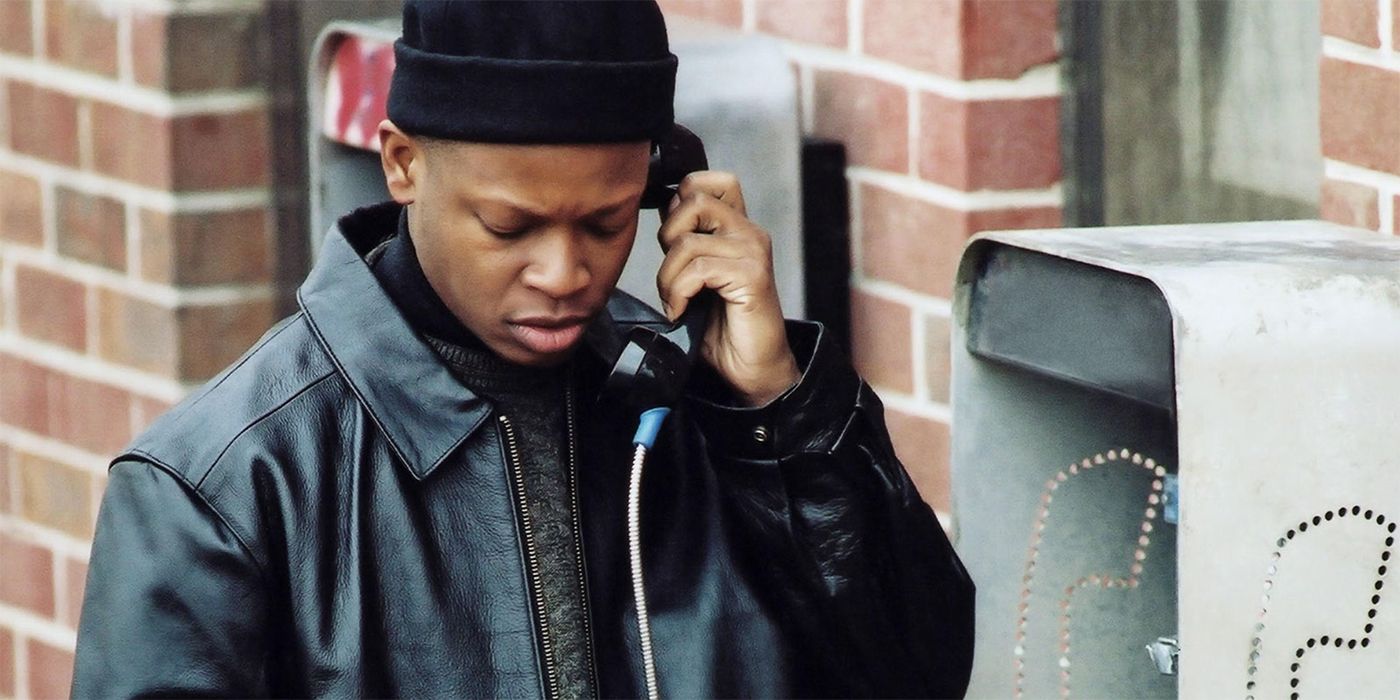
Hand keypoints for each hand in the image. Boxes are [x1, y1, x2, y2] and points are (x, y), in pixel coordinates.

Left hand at [656, 171, 800, 405]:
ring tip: (675, 301)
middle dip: (668, 235)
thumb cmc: (724, 329)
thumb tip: (661, 217)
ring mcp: (753, 252)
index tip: (671, 240)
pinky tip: (683, 310)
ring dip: (668, 277)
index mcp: (736, 229)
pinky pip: (697, 269)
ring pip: (687, 240)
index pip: (707, 181)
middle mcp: (749, 233)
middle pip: (693, 198)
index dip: (678, 200)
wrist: (753, 370)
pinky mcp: (752, 276)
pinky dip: (679, 293)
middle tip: (672, 273)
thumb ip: (686, 245)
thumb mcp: (697, 278)